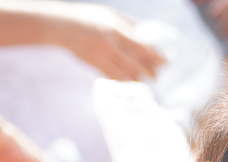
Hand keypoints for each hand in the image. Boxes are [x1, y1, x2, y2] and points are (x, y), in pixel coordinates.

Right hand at [50, 4, 164, 80]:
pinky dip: (123, 81)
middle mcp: (109, 44)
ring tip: (144, 80)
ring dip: (137, 79)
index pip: (140, 47)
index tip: (165, 62)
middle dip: (149, 72)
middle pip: (135, 64)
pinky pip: (113, 77)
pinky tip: (130, 81)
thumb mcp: (111, 14)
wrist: (62, 26)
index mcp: (115, 29)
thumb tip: (149, 35)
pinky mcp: (94, 65)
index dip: (155, 57)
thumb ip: (130, 25)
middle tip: (157, 75)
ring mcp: (101, 56)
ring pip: (125, 74)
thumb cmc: (90, 17)